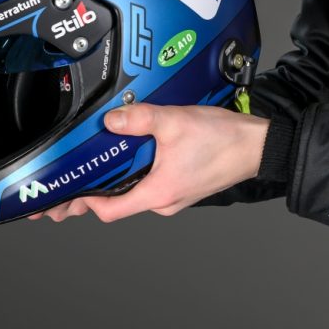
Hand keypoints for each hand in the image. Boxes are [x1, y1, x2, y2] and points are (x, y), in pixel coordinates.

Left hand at [29, 103, 269, 223]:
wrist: (260, 145)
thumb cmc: (226, 140)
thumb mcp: (176, 121)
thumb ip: (141, 118)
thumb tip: (111, 119)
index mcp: (159, 192)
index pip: (109, 210)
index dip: (85, 203)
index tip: (68, 193)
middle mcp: (165, 200)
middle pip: (119, 203)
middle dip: (92, 196)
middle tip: (69, 187)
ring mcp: (176, 195)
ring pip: (136, 193)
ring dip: (117, 183)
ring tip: (97, 169)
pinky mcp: (184, 185)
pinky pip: (152, 184)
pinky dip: (137, 176)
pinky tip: (134, 158)